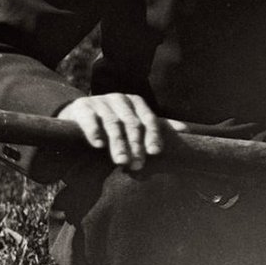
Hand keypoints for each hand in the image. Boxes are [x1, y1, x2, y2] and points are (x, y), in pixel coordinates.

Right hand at [57, 93, 185, 170]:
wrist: (79, 114)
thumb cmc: (113, 121)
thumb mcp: (135, 121)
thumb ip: (157, 126)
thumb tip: (186, 131)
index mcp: (135, 103)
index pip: (148, 119)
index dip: (152, 135)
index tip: (155, 152)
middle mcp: (119, 99)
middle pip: (131, 123)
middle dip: (135, 144)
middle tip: (137, 165)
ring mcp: (100, 102)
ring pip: (112, 123)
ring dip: (118, 143)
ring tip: (121, 161)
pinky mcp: (82, 108)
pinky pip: (90, 120)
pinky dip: (95, 132)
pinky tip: (98, 144)